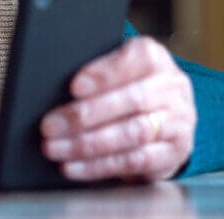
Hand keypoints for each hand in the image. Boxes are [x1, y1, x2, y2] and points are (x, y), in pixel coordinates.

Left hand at [40, 36, 196, 181]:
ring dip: (88, 144)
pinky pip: (135, 161)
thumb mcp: (113, 68)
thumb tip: (45, 85)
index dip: (104, 74)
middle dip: (85, 115)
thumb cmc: (123, 85)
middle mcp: (172, 87)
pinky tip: (73, 166)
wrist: (165, 111)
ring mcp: (178, 121)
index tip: (74, 86)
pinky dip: (100, 166)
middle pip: (132, 100)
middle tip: (49, 125)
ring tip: (55, 148)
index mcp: (153, 57)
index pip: (136, 58)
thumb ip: (90, 73)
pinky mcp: (173, 153)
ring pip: (133, 133)